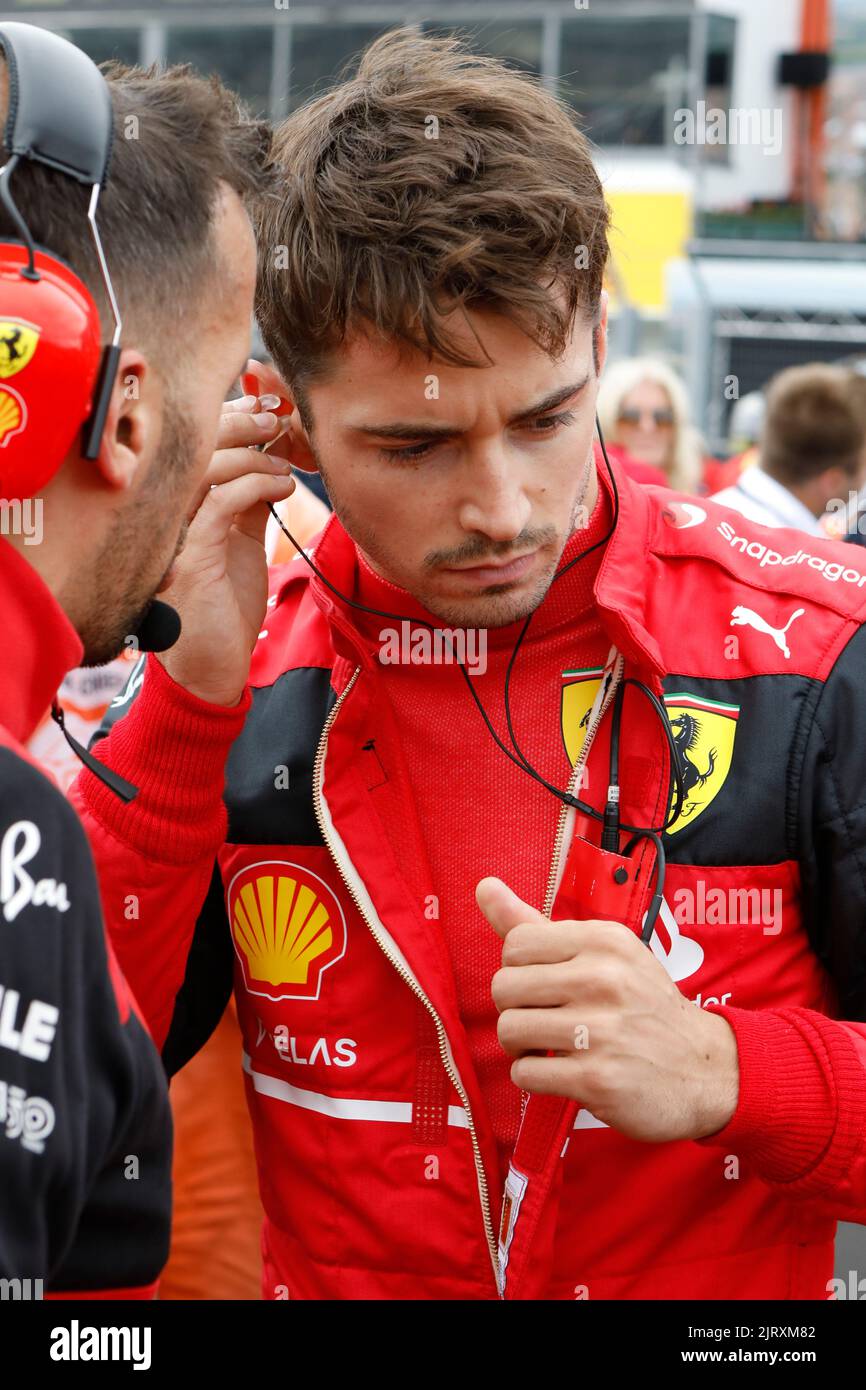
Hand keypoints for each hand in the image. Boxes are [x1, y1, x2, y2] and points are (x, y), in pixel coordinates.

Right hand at [158, 396, 295, 705]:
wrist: (212, 670)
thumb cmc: (224, 609)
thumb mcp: (241, 543)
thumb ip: (249, 501)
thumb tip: (272, 458)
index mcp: (174, 505)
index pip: (193, 442)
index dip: (226, 414)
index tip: (265, 406)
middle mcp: (165, 514)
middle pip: (193, 443)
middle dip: (239, 421)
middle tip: (276, 420)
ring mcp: (173, 534)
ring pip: (205, 467)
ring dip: (252, 454)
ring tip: (285, 464)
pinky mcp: (190, 557)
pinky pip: (220, 503)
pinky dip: (255, 486)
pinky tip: (281, 488)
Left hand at [476, 876, 739, 1142]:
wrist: (705, 1070)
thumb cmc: (642, 1005)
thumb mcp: (604, 953)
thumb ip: (536, 924)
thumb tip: (484, 886)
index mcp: (604, 940)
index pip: (515, 944)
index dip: (519, 970)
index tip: (546, 985)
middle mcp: (603, 978)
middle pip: (503, 988)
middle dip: (515, 1008)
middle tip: (546, 1018)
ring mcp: (601, 1030)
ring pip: (509, 1031)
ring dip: (521, 1046)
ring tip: (551, 1045)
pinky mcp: (596, 1078)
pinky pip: (525, 1073)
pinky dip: (532, 1076)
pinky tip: (560, 1071)